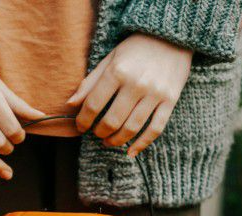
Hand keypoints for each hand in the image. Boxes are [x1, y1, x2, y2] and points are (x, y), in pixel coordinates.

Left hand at [68, 33, 192, 156]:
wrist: (170, 37)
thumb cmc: (134, 49)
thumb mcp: (109, 60)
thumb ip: (90, 83)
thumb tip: (70, 104)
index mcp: (117, 72)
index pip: (94, 105)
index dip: (83, 120)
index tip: (80, 126)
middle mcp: (136, 84)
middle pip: (112, 121)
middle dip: (99, 132)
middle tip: (96, 133)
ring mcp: (155, 94)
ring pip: (132, 128)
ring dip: (116, 140)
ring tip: (109, 141)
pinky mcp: (170, 100)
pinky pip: (155, 129)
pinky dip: (142, 144)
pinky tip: (130, 151)